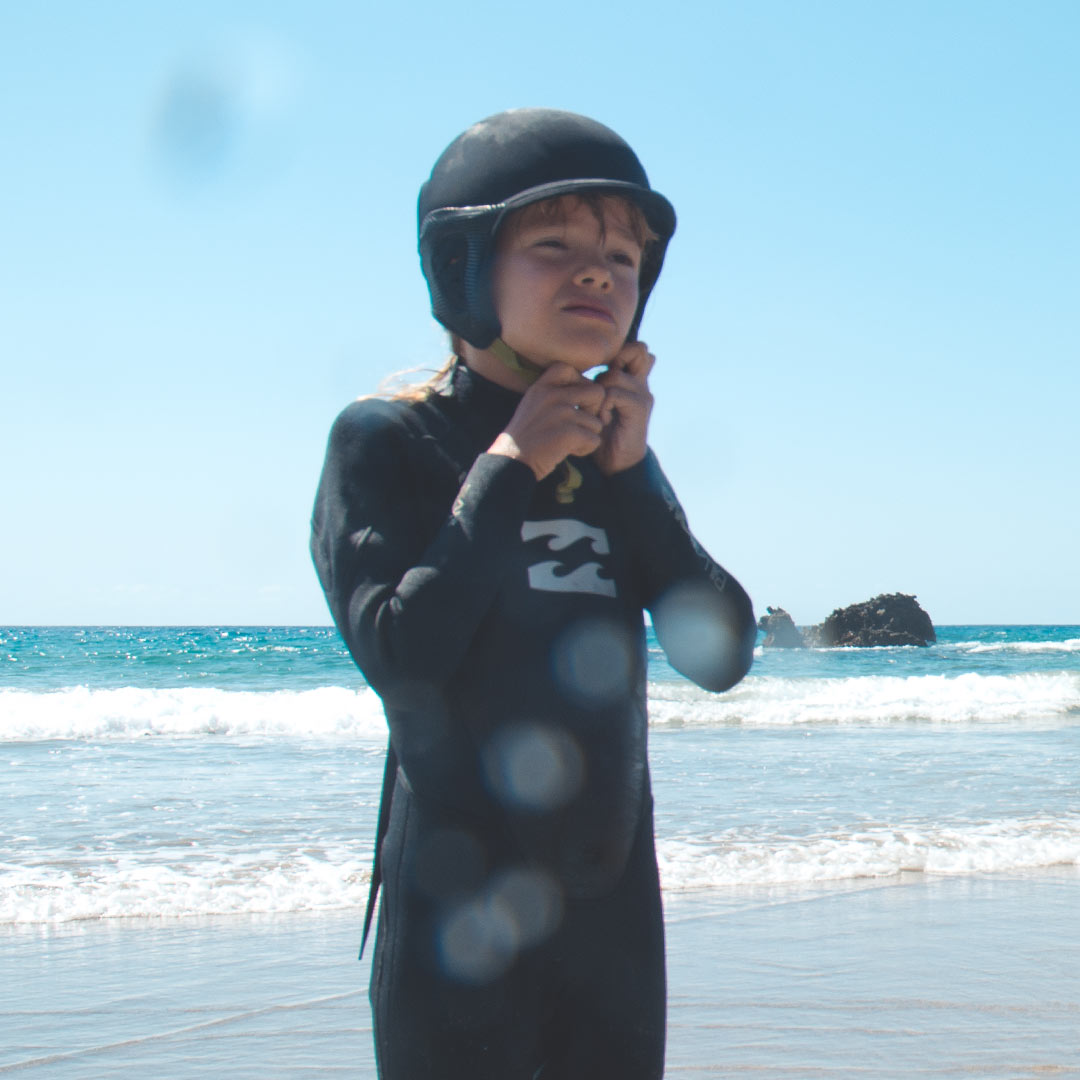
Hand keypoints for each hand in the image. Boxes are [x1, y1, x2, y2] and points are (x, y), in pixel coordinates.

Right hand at [488, 362, 606, 480]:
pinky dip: (585, 449)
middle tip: (580, 424)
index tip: (573, 401)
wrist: (511, 461)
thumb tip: (584, 388)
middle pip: (597, 392)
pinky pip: (594, 439)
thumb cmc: (524, 437)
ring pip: (597, 422)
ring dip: (587, 435)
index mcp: (542, 386)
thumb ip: (552, 393)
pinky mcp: (570, 433)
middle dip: (593, 410)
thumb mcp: (532, 404)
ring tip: (568, 442)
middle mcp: (553, 395)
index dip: (580, 384)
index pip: (570, 369)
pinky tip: (569, 451)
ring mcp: (562, 413)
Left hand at [591, 341, 654, 474]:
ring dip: (599, 391)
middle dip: (615, 361)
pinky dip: (602, 406)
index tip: (603, 371)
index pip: (638, 349)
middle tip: (602, 385)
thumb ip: (597, 383)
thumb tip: (576, 365)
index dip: (620, 351)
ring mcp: (642, 395)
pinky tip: (602, 421)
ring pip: (614, 375)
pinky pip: (613, 394)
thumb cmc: (602, 431)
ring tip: (598, 411)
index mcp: (633, 380)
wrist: (616, 462)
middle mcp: (641, 383)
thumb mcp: (598, 402)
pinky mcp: (639, 408)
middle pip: (639, 350)